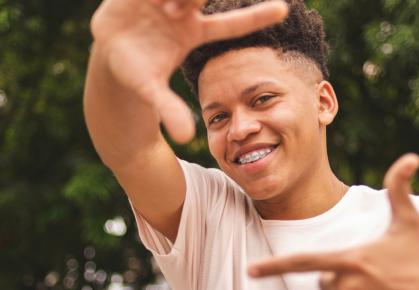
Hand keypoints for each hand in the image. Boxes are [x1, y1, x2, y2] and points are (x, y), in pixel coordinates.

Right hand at [89, 0, 287, 142]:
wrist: (109, 56)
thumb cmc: (135, 74)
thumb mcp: (151, 92)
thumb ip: (169, 110)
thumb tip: (187, 138)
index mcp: (193, 32)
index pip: (231, 24)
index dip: (256, 17)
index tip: (284, 9)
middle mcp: (183, 11)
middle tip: (188, 8)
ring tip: (168, 9)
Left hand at [248, 154, 418, 289]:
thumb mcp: (412, 220)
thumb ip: (401, 188)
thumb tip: (410, 157)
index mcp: (352, 259)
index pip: (303, 261)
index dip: (274, 266)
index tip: (250, 270)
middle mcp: (350, 283)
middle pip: (322, 282)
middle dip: (333, 275)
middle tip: (362, 267)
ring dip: (344, 287)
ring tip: (370, 278)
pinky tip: (371, 287)